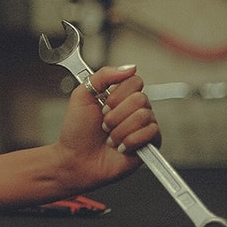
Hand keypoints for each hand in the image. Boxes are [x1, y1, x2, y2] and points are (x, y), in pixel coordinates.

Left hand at [56, 63, 160, 189]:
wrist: (75, 159)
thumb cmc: (77, 131)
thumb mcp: (82, 95)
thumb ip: (103, 76)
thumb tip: (130, 67)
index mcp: (121, 96)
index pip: (135, 81)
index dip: (117, 94)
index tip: (102, 106)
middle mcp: (135, 109)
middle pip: (141, 99)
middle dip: (115, 115)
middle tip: (104, 125)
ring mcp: (144, 127)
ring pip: (144, 116)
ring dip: (119, 130)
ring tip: (110, 138)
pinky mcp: (150, 144)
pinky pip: (151, 133)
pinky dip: (129, 141)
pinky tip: (119, 147)